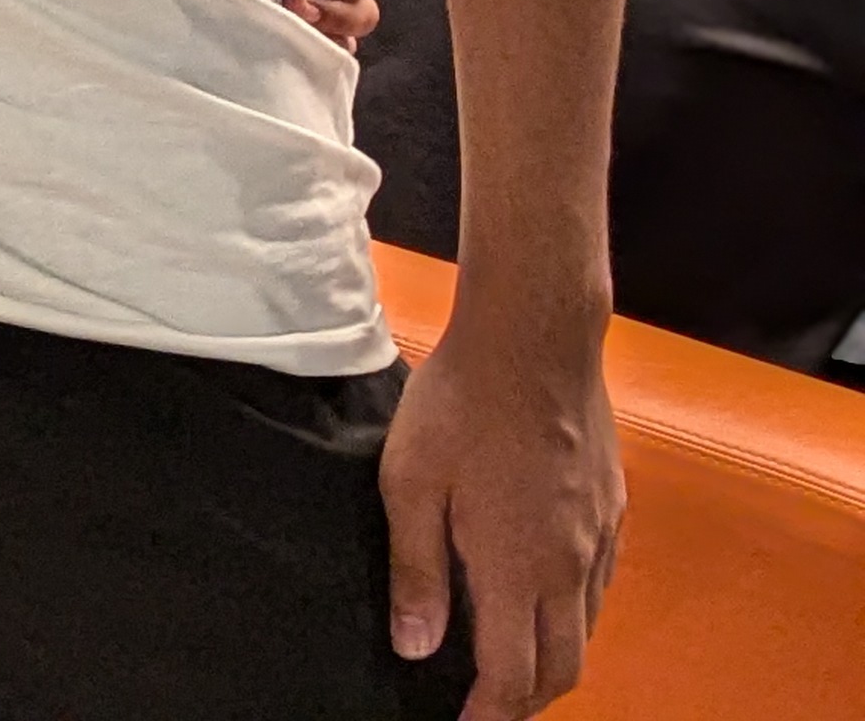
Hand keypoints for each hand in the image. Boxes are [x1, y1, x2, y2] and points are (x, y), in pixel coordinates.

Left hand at [383, 318, 621, 717]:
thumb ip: (417, 571)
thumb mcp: (411, 483)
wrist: (534, 339)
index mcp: (516, 568)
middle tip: (489, 707)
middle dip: (528, 701)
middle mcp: (568, 566)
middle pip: (563, 667)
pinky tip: (543, 598)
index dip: (491, 713)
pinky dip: (573, 614)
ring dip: (553, 659)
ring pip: (587, 629)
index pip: (515, 674)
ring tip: (512, 661)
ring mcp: (598, 537)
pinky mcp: (611, 508)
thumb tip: (417, 647)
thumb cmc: (459, 403)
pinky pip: (598, 586)